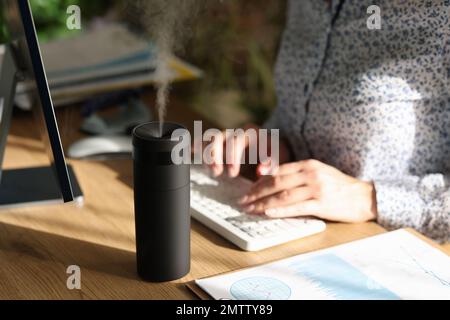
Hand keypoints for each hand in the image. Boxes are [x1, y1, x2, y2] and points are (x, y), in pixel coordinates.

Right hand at [197, 123, 290, 177]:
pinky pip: (206, 142)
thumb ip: (273, 163)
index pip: (236, 140)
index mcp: (251, 132)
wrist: (275, 146)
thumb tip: (261, 171)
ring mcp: (227, 137)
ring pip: (210, 139)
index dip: (231, 156)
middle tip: (218, 173)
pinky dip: (198, 147)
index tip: (232, 173)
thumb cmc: (277, 152)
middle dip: (215, 156)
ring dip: (207, 155)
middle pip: (218, 137)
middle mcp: (236, 132)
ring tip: (212, 171)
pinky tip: (190, 153)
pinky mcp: (221, 144)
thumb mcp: (281, 157)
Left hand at [238, 159, 376, 222]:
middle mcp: (310, 174)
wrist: (364, 197)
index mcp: (308, 165)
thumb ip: (298, 175)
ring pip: (283, 195)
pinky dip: (280, 210)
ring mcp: (316, 189)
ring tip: (250, 209)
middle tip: (243, 200)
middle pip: (276, 183)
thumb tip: (274, 181)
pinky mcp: (321, 204)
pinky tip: (268, 213)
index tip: (248, 190)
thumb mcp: (319, 173)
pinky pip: (296, 207)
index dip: (260, 181)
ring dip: (263, 203)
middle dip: (256, 192)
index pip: (277, 172)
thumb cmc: (339, 187)